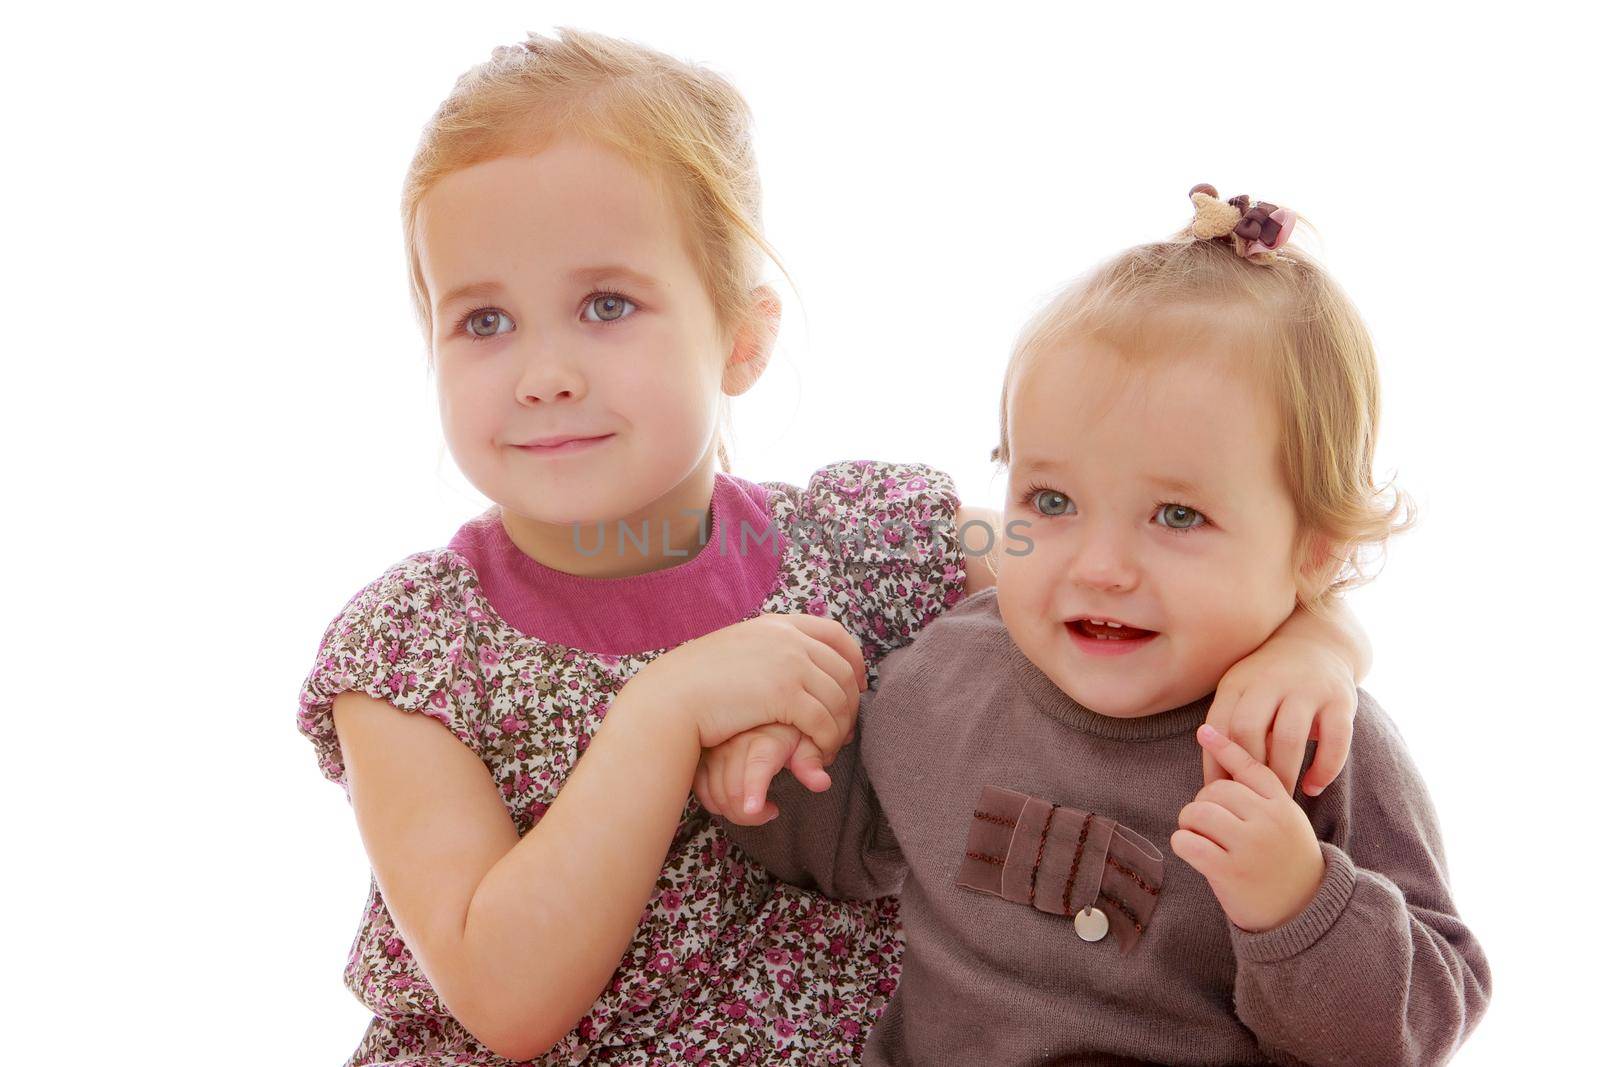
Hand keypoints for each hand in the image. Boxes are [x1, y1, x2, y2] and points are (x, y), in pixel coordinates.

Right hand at [622, 612, 865, 757]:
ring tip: (829, 747)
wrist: (671, 697)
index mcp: (777, 624)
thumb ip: (766, 650)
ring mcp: (789, 663)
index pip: (835, 633)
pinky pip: (824, 722)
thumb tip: (789, 662)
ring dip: (840, 729)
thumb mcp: (737, 650)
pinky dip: (827, 742)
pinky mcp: (785, 694)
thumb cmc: (695, 682)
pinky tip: (818, 755)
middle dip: (850, 703)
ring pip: (838, 699)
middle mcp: (788, 638)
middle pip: (843, 670)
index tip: (857, 683)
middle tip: (844, 728)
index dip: (855, 660)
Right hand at [693, 723, 839, 824]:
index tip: (753, 810)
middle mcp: (735, 743)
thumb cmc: (786, 729)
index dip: (754, 790)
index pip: (757, 766)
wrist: (761, 707)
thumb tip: (822, 783)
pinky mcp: (702, 757)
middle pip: (733, 790)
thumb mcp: (804, 741)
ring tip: (757, 808)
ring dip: (734, 811)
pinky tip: (734, 800)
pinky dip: (716, 803)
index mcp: (764, 739)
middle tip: (771, 812)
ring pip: (715, 794)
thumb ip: (810, 762)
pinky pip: (701, 790)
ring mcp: (715, 750)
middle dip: (751, 815)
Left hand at [1172, 724, 1325, 931]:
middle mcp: (1268, 821)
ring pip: (1198, 811)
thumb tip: (1223, 756)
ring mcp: (1250, 846)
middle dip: (1203, 803)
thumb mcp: (1287, 823)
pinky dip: (1182, 843)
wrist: (1305, 913)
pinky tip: (1191, 851)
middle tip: (1208, 824)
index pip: (1249, 767)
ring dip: (1190, 823)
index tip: (1204, 731)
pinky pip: (1188, 842)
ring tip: (1199, 837)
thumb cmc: (1287, 864)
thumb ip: (1262, 797)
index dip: (1225, 747)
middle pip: (1215, 790)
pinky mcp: (1230, 871)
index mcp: (1283, 806)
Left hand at [1205, 635, 1355, 796]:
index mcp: (1239, 681)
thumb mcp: (1241, 692)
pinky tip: (1313, 787)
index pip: (1219, 725)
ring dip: (1284, 774)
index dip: (1217, 763)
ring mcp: (1307, 688)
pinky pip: (1335, 741)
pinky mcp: (1341, 700)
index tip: (1220, 794)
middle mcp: (1270, 681)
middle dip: (1248, 770)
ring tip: (1282, 797)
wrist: (1317, 643)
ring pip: (1289, 737)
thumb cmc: (1268, 684)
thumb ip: (1228, 727)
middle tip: (1251, 799)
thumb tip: (1214, 783)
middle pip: (1248, 729)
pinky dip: (1324, 770)